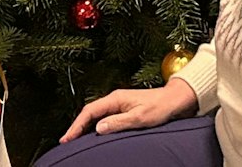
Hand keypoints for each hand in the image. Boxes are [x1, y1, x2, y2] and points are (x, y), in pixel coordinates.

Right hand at [60, 81, 198, 141]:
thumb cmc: (160, 107)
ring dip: (84, 127)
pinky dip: (94, 127)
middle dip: (76, 127)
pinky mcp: (124, 110)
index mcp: (116, 99)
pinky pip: (104, 118)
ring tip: (75, 140)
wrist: (175, 101)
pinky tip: (92, 136)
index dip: (76, 125)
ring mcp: (119, 105)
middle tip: (66, 141)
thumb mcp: (140, 117)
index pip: (89, 111)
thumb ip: (118, 122)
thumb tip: (97, 128)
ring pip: (96, 116)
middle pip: (89, 113)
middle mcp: (115, 100)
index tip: (67, 138)